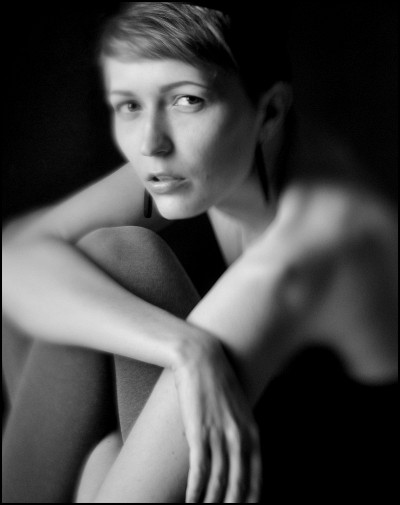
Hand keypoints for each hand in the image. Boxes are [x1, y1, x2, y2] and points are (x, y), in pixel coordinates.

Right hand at [172, 334, 261, 502]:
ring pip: (218, 481)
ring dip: (211, 502)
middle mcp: (240, 436)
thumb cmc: (217, 381)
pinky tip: (191, 500)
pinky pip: (200, 470)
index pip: (255, 475)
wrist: (201, 359)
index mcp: (252, 431)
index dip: (250, 497)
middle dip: (231, 504)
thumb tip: (235, 452)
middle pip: (238, 484)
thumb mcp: (238, 406)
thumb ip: (240, 429)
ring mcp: (220, 435)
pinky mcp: (200, 432)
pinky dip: (195, 490)